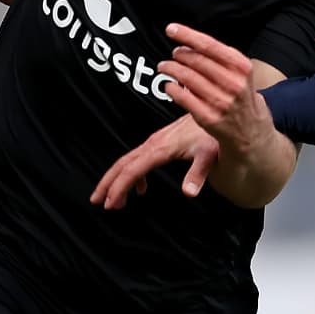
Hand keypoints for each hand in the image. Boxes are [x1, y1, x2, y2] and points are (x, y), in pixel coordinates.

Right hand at [91, 114, 219, 209]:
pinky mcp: (162, 141)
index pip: (132, 170)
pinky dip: (134, 175)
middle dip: (108, 183)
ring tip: (114, 201)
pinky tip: (141, 188)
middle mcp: (154, 144)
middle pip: (123, 164)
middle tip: (96, 201)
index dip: (118, 188)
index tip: (109, 204)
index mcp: (160, 149)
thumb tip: (189, 193)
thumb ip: (198, 173)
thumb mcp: (210, 154)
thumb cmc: (215, 133)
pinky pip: (140, 159)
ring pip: (129, 161)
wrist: (218, 109)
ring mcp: (156, 141)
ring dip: (117, 180)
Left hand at [159, 23, 278, 153]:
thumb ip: (221, 58)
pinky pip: (183, 98)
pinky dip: (172, 88)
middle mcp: (233, 84)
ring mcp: (221, 102)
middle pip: (196, 60)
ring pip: (187, 77)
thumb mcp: (242, 74)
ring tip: (164, 66)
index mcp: (242, 68)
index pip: (210, 45)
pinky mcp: (209, 118)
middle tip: (172, 54)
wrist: (251, 133)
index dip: (187, 35)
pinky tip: (169, 85)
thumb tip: (190, 42)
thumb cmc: (242, 99)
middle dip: (178, 54)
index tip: (171, 29)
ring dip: (171, 69)